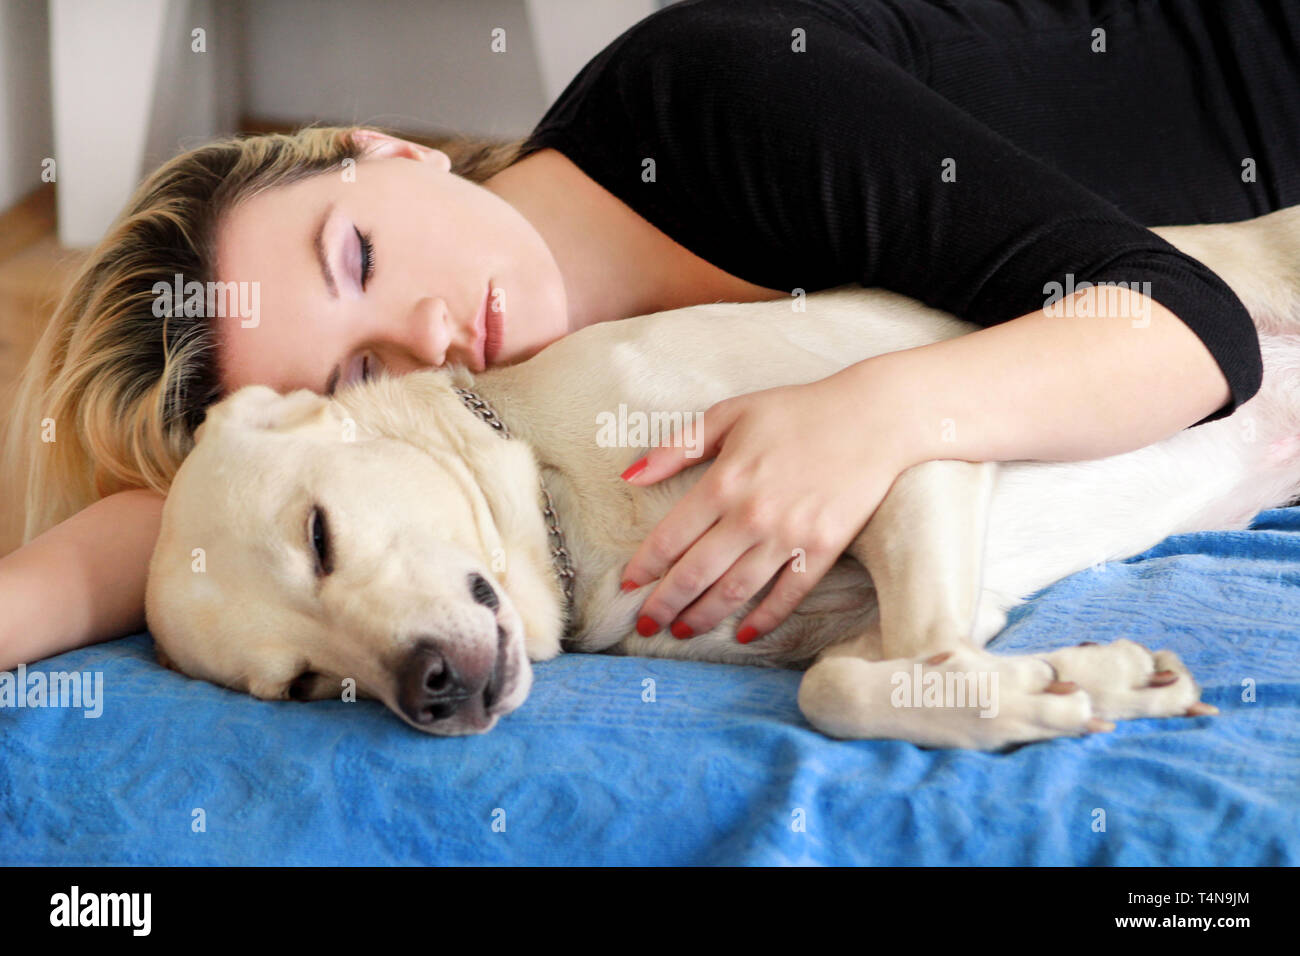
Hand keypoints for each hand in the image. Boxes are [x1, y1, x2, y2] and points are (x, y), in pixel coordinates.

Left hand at [618, 365, 914, 642]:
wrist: (872, 417)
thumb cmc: (796, 411)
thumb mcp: (730, 414)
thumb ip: (677, 447)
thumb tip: (631, 475)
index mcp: (724, 482)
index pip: (671, 537)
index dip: (645, 566)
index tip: (628, 585)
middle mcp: (752, 516)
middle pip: (696, 574)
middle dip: (665, 604)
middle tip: (646, 625)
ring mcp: (790, 536)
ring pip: (735, 591)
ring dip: (704, 616)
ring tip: (682, 630)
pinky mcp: (824, 549)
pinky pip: (788, 594)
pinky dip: (765, 618)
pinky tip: (745, 633)